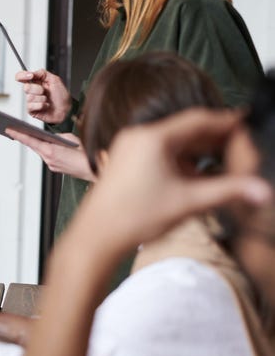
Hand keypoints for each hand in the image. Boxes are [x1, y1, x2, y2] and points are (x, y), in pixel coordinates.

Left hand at [6, 129, 94, 180]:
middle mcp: (48, 159)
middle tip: (14, 129)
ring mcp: (52, 165)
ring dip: (36, 144)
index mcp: (50, 151)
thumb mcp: (70, 138)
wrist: (95, 169)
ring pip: (41, 152)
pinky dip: (46, 150)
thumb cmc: (85, 153)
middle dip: (25, 138)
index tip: (9, 129)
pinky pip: (48, 157)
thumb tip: (51, 137)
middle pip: (34, 146)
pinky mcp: (56, 168)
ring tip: (28, 135)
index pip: (30, 141)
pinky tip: (46, 146)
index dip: (18, 134)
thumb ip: (57, 137)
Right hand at [15, 69, 71, 123]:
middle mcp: (32, 91)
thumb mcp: (55, 80)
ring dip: (42, 98)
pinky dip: (41, 105)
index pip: (21, 76)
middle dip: (38, 89)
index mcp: (36, 82)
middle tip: (45, 92)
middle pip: (26, 87)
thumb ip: (42, 73)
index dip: (22, 75)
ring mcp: (31, 101)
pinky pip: (31, 106)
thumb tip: (31, 72)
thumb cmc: (62, 96)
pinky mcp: (31, 110)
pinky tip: (46, 106)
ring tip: (48, 100)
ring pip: (30, 97)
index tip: (30, 76)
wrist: (66, 110)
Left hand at [75, 109, 271, 250]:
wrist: (97, 236)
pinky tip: (197, 175)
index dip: (226, 122)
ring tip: (225, 161)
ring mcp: (129, 149)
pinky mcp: (125, 162)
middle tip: (241, 146)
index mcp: (152, 138)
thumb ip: (228, 191)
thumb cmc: (133, 217)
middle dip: (215, 139)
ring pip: (173, 143)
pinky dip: (180, 161)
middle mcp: (138, 137)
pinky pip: (159, 153)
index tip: (246, 123)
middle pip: (185, 130)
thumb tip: (261, 190)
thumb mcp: (188, 202)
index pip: (198, 120)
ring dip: (198, 151)